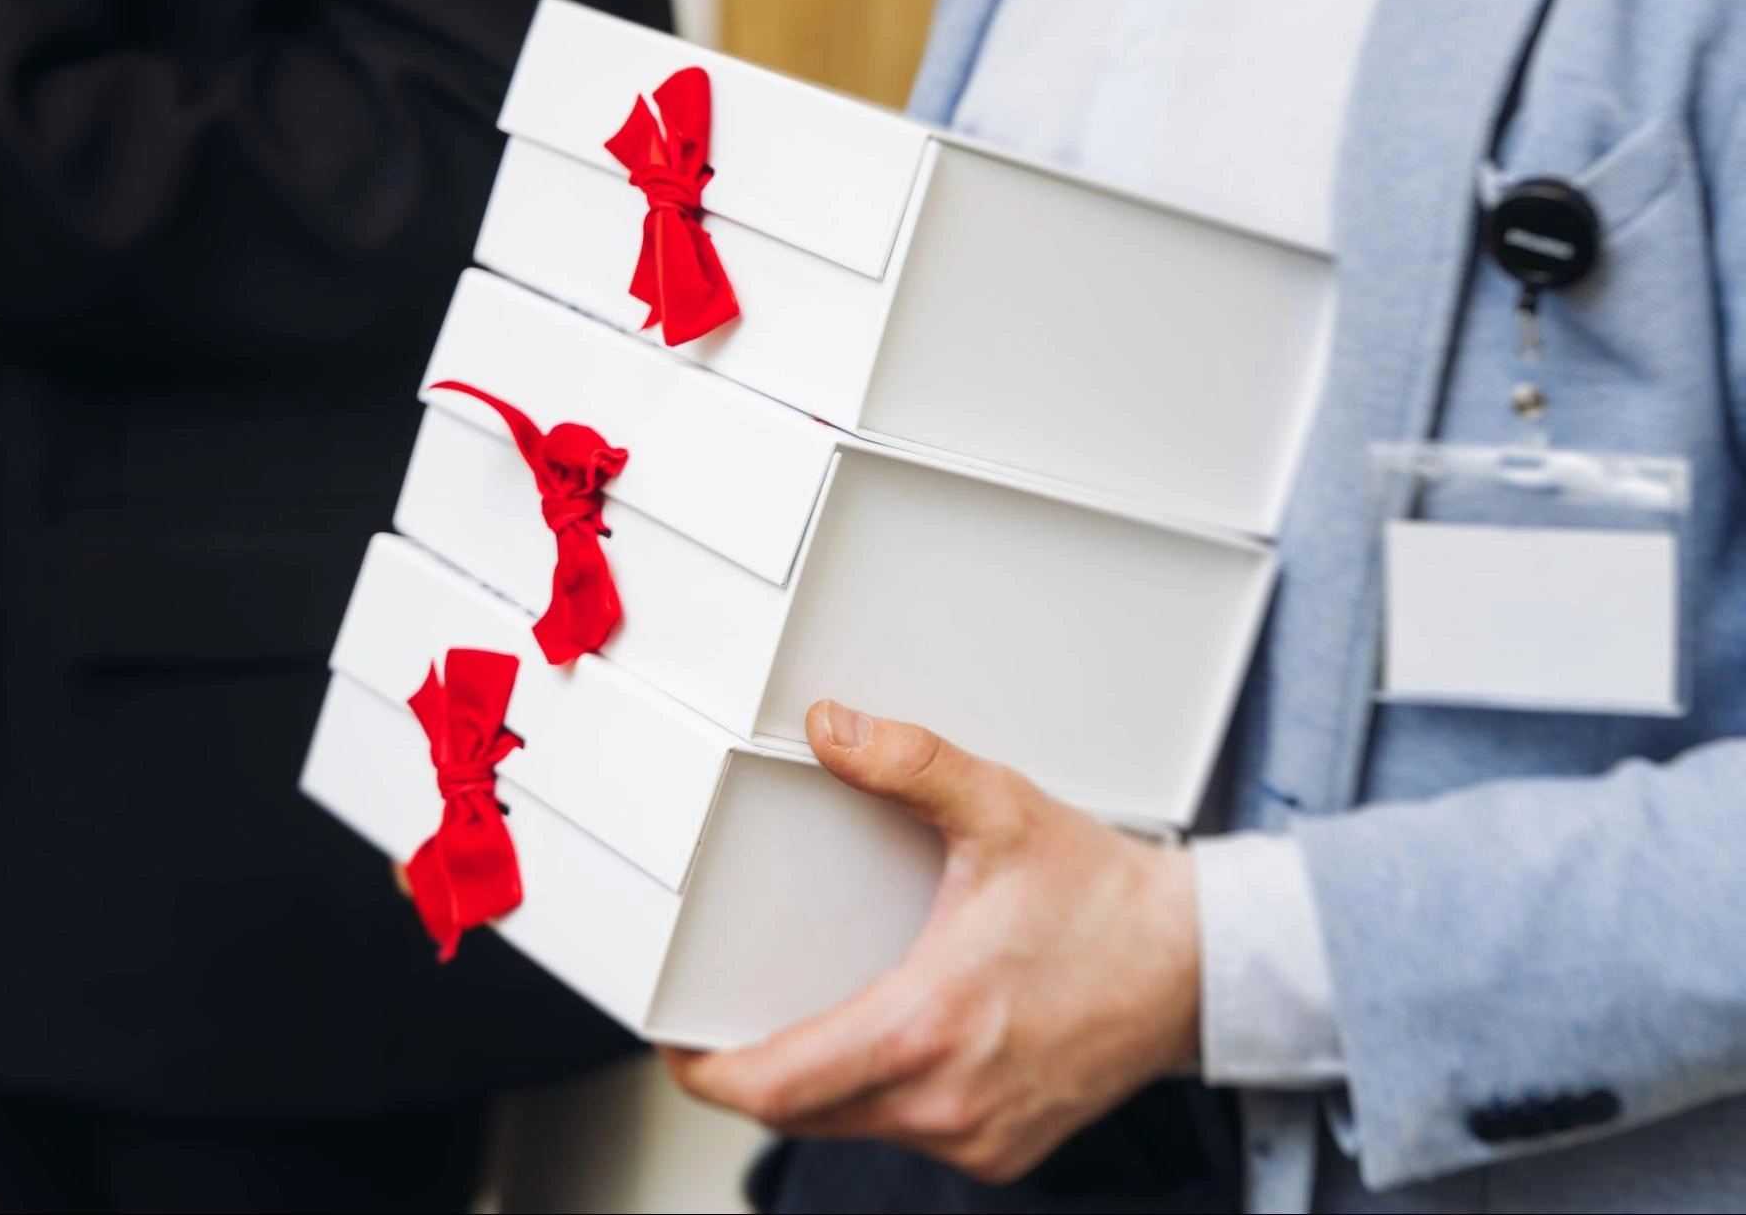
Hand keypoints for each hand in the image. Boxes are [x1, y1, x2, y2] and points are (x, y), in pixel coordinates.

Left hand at [662, 700, 1200, 1184]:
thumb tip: (831, 729)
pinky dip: (881, 1096)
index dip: (709, 1072)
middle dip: (754, 1071)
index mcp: (928, 1027)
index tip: (679, 1043)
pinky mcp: (1004, 1152)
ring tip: (810, 1016)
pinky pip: (907, 1134)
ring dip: (821, 1082)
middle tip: (724, 1020)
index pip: (776, 1086)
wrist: (1202, 968)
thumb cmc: (1109, 902)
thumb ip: (909, 764)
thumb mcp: (1002, 811)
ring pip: (852, 1126)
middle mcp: (947, 1102)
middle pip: (801, 1112)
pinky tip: (895, 1039)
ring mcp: (978, 1138)